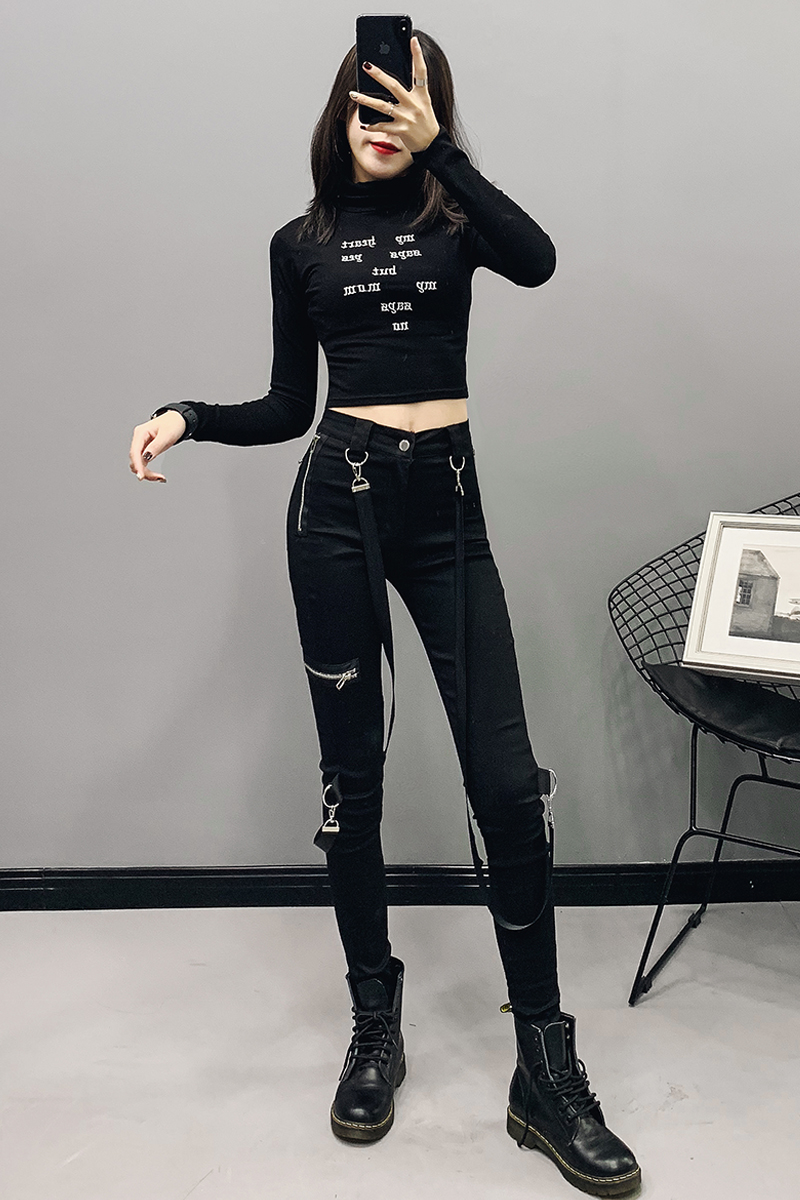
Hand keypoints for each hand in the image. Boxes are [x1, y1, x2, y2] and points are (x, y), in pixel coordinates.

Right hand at [128, 410, 185, 481]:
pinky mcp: (146, 451)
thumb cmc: (173, 424)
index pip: (135, 452)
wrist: (178, 420)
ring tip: (160, 478)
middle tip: (158, 478)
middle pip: (135, 460)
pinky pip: (144, 464)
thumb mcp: (166, 435)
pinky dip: (149, 471)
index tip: (141, 476)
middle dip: (144, 471)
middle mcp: (139, 439)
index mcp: (141, 433)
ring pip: (138, 464)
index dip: (137, 465)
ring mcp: (142, 446)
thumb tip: (146, 457)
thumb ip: (156, 446)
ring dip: (147, 473)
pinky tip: (157, 476)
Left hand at [349, 36, 439, 155]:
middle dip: (379, 75)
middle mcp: (414, 104)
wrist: (431, 144)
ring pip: (382, 106)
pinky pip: (382, 126)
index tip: (413, 40)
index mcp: (422, 95)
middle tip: (366, 65)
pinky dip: (371, 125)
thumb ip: (411, 90)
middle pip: (394, 86)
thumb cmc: (425, 121)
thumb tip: (392, 79)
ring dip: (365, 99)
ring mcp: (407, 117)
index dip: (418, 55)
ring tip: (353, 94)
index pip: (421, 71)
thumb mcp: (423, 102)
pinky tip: (363, 124)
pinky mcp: (401, 130)